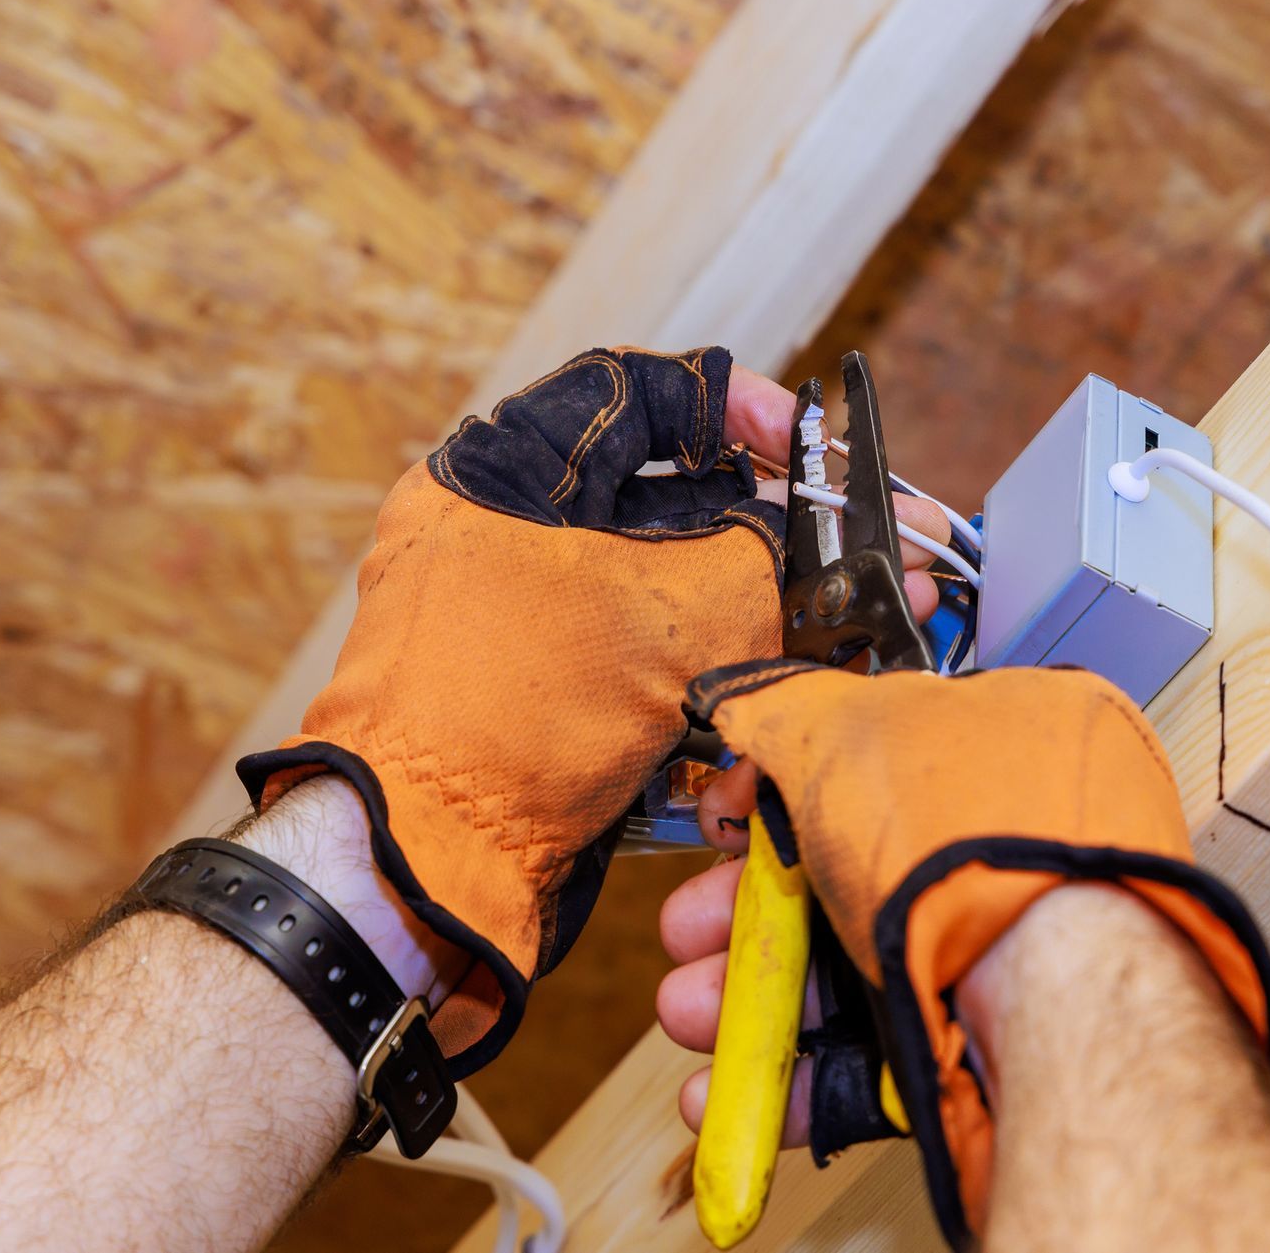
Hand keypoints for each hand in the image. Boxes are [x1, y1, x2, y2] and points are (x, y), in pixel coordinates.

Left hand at [235, 347, 951, 1077]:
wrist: (422, 875)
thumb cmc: (506, 719)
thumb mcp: (664, 615)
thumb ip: (755, 556)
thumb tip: (809, 539)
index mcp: (495, 475)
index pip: (629, 393)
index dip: (730, 405)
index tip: (799, 438)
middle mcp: (500, 538)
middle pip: (659, 498)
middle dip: (767, 524)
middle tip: (847, 543)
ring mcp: (522, 625)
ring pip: (663, 591)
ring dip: (754, 607)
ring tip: (841, 620)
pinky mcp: (549, 702)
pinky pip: (649, 665)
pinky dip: (713, 672)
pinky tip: (782, 680)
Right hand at [662, 666, 1269, 1246]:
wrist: (1053, 988)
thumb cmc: (967, 839)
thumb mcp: (845, 729)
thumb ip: (783, 712)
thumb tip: (742, 700)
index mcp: (997, 744)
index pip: (865, 758)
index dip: (776, 792)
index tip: (724, 823)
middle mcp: (1002, 847)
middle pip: (838, 877)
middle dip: (739, 913)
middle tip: (686, 933)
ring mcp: (995, 951)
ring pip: (843, 973)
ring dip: (744, 1000)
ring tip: (686, 1015)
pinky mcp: (980, 1044)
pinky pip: (870, 1057)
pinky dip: (789, 1078)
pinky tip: (718, 1093)